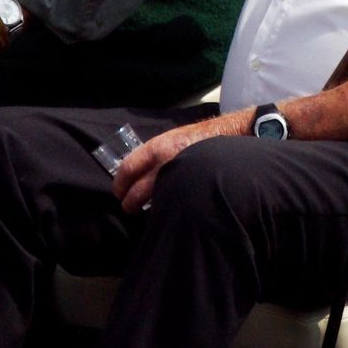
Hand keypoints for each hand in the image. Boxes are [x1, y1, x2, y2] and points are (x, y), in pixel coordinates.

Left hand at [113, 108, 251, 212]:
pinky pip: (172, 201)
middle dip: (130, 202)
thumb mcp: (172, 140)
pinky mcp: (192, 188)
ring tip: (145, 211)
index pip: (128, 168)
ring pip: (154, 200)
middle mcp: (165, 163)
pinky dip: (166, 205)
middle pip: (138, 191)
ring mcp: (179, 177)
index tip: (118, 192)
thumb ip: (154, 155)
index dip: (120, 183)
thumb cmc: (198, 137)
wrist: (229, 137)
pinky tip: (167, 208)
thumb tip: (136, 173)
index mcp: (157, 148)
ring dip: (147, 207)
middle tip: (128, 207)